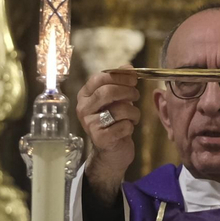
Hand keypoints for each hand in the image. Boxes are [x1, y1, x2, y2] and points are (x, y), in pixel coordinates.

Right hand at [76, 66, 140, 202]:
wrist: (110, 152)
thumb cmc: (113, 122)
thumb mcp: (115, 100)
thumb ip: (119, 83)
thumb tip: (128, 67)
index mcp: (84, 96)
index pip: (99, 78)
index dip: (119, 76)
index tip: (133, 79)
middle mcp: (83, 109)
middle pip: (107, 92)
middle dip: (128, 92)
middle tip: (136, 96)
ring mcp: (90, 125)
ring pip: (118, 110)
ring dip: (133, 112)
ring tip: (133, 116)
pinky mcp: (100, 139)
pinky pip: (123, 126)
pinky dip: (130, 127)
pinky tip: (127, 129)